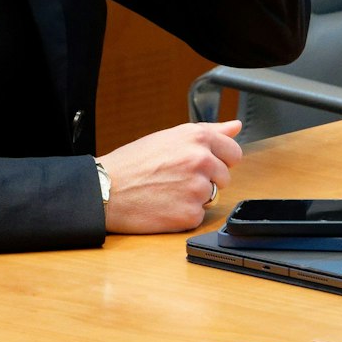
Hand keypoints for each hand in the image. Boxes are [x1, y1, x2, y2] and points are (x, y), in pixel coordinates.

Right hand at [97, 120, 242, 233]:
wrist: (106, 189)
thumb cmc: (132, 163)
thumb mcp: (169, 137)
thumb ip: (208, 131)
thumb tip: (235, 126)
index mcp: (197, 138)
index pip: (233, 152)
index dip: (218, 160)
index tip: (201, 164)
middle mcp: (201, 160)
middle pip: (225, 177)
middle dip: (207, 179)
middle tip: (176, 178)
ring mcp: (197, 188)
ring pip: (212, 196)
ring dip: (195, 197)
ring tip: (167, 191)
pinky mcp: (190, 214)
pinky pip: (198, 215)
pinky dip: (184, 214)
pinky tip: (164, 205)